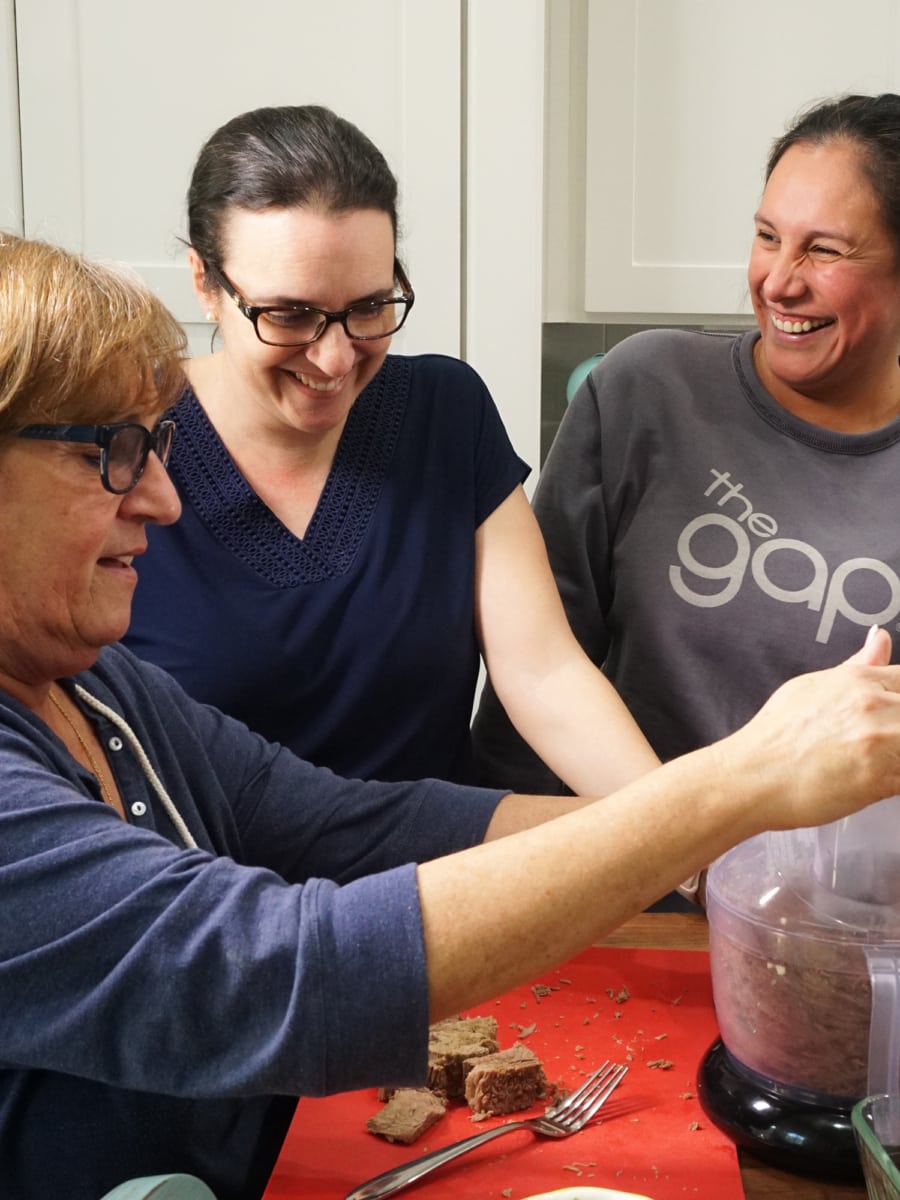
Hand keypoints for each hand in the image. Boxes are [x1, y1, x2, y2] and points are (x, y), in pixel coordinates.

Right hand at [718, 625, 899, 830]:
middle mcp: (873, 705)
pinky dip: (894, 780)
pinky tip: (874, 782)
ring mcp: (879, 740)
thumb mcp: (812, 686)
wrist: (752, 777)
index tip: (890, 717)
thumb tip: (880, 638)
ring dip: (896, 755)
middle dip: (897, 729)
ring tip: (873, 762)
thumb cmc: (774, 738)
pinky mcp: (880, 779)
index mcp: (859, 680)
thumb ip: (858, 664)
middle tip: (877, 743)